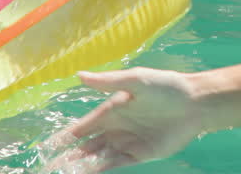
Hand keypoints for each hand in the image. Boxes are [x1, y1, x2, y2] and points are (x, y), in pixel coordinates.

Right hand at [40, 68, 201, 172]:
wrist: (196, 103)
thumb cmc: (167, 86)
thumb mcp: (136, 80)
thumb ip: (108, 82)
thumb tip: (79, 75)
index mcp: (111, 110)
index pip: (81, 128)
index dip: (62, 139)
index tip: (44, 149)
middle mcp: (115, 128)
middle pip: (84, 148)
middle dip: (65, 159)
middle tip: (46, 170)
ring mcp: (126, 142)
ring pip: (96, 159)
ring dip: (79, 168)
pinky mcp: (140, 154)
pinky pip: (114, 165)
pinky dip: (99, 171)